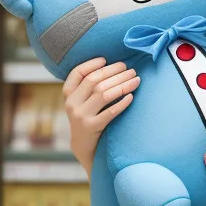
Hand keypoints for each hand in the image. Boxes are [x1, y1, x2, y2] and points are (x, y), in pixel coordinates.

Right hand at [63, 58, 140, 175]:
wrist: (84, 146)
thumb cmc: (89, 115)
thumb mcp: (82, 100)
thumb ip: (89, 85)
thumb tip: (115, 65)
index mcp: (69, 94)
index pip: (77, 73)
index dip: (92, 64)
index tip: (106, 59)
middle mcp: (72, 104)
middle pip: (94, 81)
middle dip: (114, 72)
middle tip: (130, 69)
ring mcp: (81, 116)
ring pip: (103, 94)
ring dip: (123, 84)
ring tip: (136, 79)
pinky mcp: (92, 127)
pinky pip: (110, 112)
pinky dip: (122, 102)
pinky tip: (132, 96)